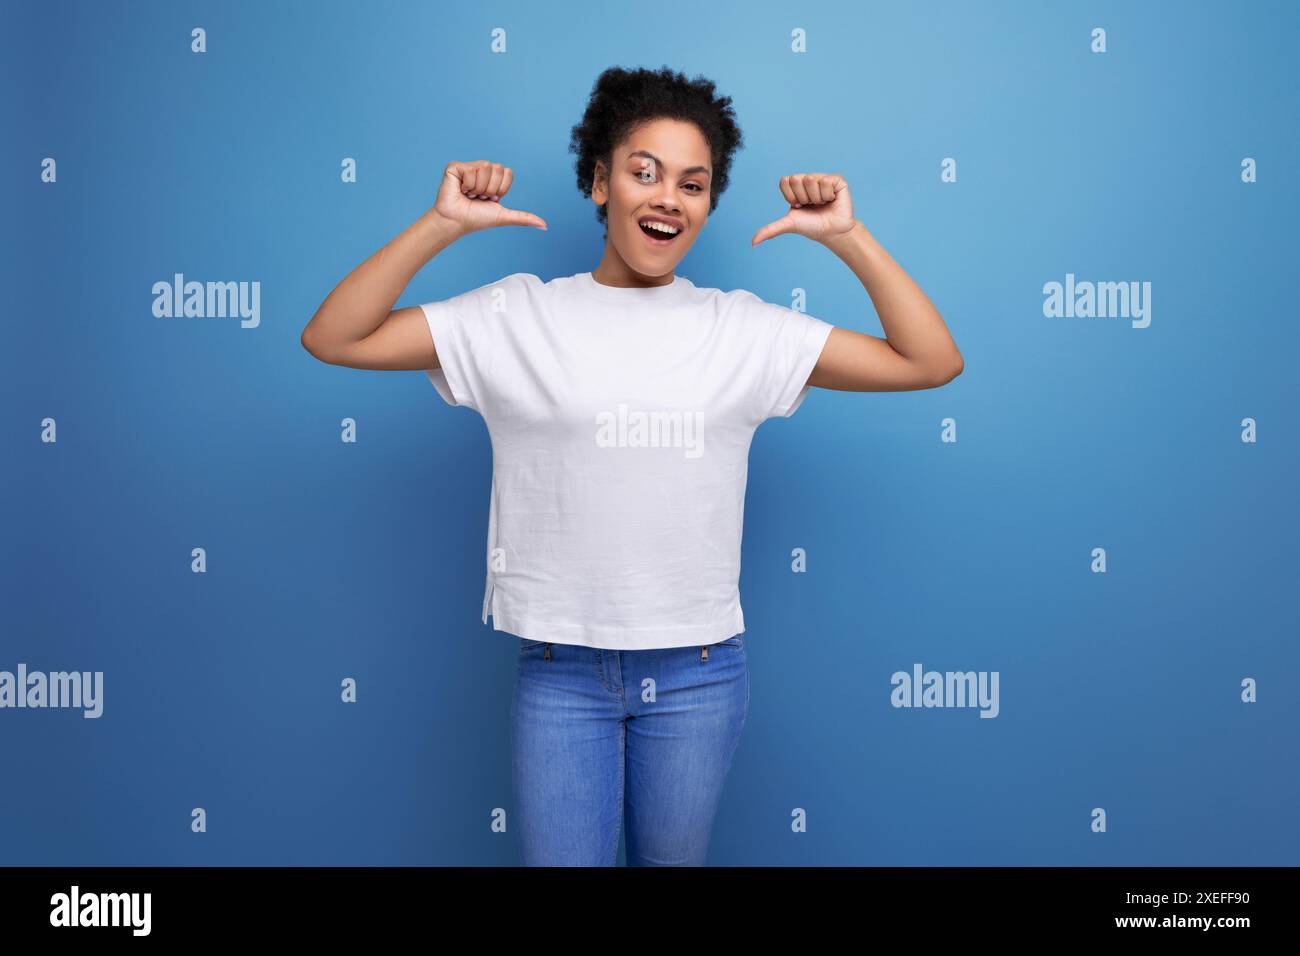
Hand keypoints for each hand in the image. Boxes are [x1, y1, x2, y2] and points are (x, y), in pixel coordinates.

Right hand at [433, 160, 547, 233]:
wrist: (457, 222)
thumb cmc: (477, 219)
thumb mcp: (504, 216)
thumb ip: (524, 218)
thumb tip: (545, 226)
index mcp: (494, 178)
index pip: (507, 172)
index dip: (501, 188)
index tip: (491, 199)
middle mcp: (482, 170)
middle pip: (498, 169)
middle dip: (490, 189)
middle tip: (478, 197)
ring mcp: (468, 167)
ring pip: (484, 168)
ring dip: (479, 188)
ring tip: (469, 194)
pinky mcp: (455, 167)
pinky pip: (470, 170)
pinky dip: (467, 185)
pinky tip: (460, 190)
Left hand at [751, 173, 855, 245]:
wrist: (832, 232)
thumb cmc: (812, 226)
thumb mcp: (789, 225)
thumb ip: (770, 229)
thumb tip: (753, 243)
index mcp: (795, 186)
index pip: (785, 181)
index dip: (791, 196)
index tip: (799, 206)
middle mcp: (808, 179)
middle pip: (796, 179)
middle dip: (803, 197)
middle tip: (811, 205)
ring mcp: (822, 177)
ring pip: (811, 180)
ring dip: (816, 198)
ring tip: (822, 203)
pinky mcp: (837, 180)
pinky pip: (826, 181)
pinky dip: (828, 195)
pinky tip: (832, 200)